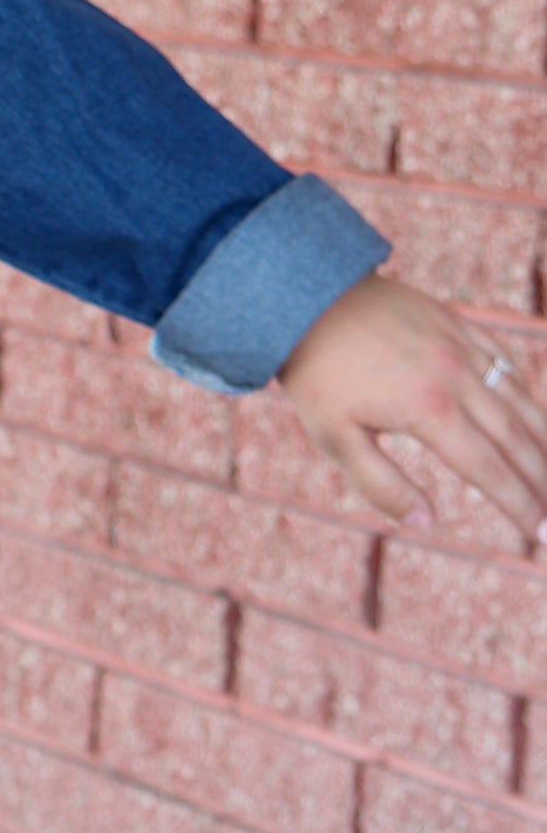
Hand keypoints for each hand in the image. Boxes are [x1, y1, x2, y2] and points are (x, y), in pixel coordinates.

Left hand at [279, 274, 546, 549]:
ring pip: (521, 401)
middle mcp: (458, 377)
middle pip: (517, 439)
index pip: (488, 469)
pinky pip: (507, 366)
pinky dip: (527, 397)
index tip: (540, 533)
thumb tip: (426, 524)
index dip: (518, 504)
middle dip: (543, 481)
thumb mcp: (335, 439)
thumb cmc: (318, 377)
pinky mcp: (461, 327)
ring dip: (546, 442)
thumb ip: (381, 485)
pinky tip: (535, 421)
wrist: (309, 300)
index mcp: (429, 409)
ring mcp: (464, 348)